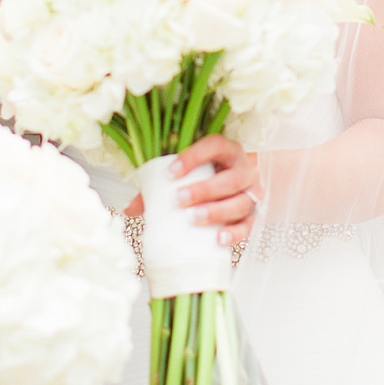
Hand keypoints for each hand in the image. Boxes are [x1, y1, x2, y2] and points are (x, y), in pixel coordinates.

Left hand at [121, 135, 260, 246]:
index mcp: (227, 151)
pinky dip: (234, 233)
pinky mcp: (253, 216)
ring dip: (217, 211)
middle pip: (230, 179)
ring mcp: (251, 194)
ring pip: (240, 203)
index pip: (214, 146)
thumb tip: (129, 209)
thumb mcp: (188, 173)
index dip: (194, 156)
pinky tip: (218, 239)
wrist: (239, 184)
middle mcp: (244, 170)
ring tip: (193, 218)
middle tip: (179, 199)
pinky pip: (248, 226)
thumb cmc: (208, 176)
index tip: (170, 172)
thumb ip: (160, 187)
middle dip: (204, 189)